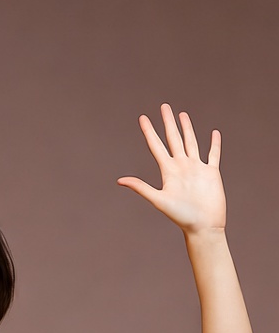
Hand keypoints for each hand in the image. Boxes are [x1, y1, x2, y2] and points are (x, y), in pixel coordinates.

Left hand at [117, 104, 224, 235]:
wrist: (202, 226)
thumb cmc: (180, 216)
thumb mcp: (158, 200)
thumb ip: (141, 188)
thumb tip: (119, 180)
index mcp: (168, 171)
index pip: (156, 146)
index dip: (149, 131)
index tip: (142, 118)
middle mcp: (181, 166)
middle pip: (173, 139)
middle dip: (168, 123)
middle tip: (164, 106)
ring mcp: (196, 168)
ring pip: (191, 142)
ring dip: (187, 129)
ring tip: (182, 115)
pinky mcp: (212, 173)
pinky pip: (213, 155)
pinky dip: (214, 144)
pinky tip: (214, 133)